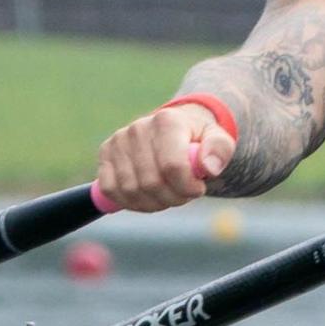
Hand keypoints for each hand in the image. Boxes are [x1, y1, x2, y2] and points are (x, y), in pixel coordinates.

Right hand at [95, 104, 232, 211]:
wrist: (176, 128)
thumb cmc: (198, 139)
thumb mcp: (218, 139)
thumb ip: (219, 150)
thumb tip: (209, 167)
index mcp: (167, 122)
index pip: (173, 167)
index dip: (187, 188)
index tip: (198, 189)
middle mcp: (138, 128)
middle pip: (151, 183)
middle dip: (172, 198)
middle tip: (183, 194)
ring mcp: (119, 140)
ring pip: (130, 190)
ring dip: (153, 203)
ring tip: (167, 195)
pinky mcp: (105, 153)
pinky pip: (110, 189)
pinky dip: (129, 202)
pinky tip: (146, 197)